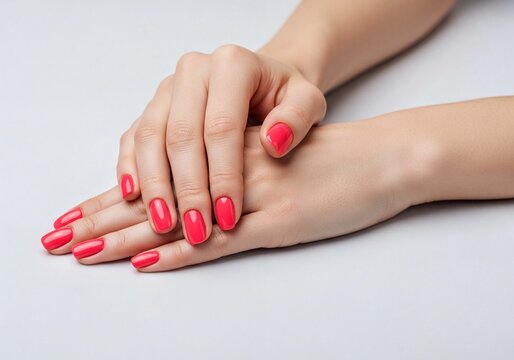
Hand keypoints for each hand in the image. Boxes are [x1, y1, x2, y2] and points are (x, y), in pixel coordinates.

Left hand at [42, 117, 432, 270]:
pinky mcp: (278, 223)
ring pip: (178, 219)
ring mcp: (252, 198)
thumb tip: (198, 196)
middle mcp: (231, 171)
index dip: (113, 197)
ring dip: (125, 237)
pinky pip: (221, 241)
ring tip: (82, 252)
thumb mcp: (276, 156)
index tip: (75, 215)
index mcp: (227, 154)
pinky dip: (181, 253)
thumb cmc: (330, 157)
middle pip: (155, 199)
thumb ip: (236, 173)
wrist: (380, 157)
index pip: (158, 177)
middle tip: (57, 239)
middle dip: (101, 220)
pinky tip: (147, 263)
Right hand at [116, 45, 325, 245]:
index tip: (230, 216)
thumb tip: (272, 143)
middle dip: (188, 188)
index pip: (222, 127)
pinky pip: (133, 138)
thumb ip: (297, 118)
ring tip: (164, 223)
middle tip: (196, 230)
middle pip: (181, 134)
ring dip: (154, 185)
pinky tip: (133, 197)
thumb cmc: (284, 96)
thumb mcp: (308, 102)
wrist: (261, 82)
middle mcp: (193, 71)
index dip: (224, 175)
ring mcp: (168, 89)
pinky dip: (131, 168)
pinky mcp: (153, 107)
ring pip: (150, 137)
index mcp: (232, 65)